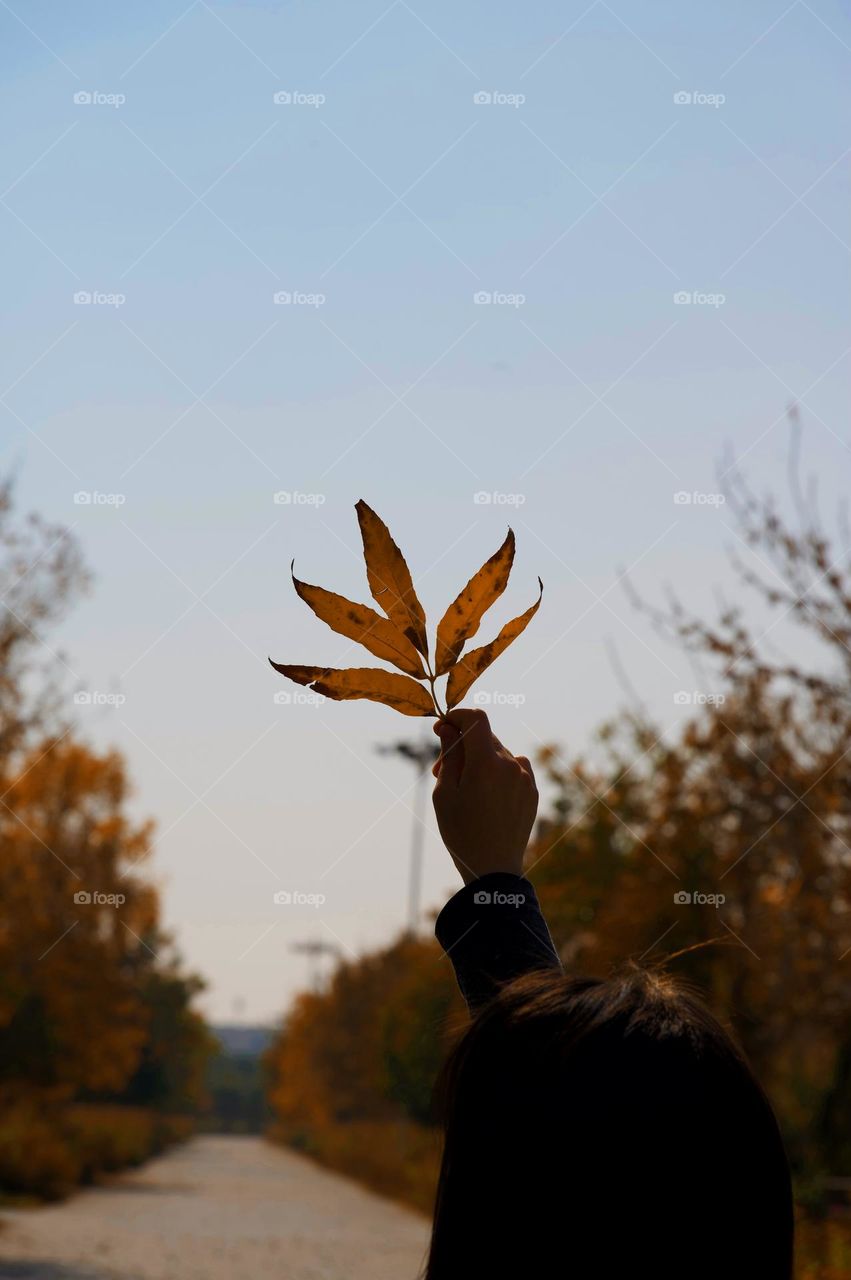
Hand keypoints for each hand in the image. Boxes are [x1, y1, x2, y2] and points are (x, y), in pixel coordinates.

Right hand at [431, 708, 537, 884]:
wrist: (493, 870)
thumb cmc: (461, 833)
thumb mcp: (445, 793)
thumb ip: (449, 755)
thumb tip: (450, 728)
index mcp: (487, 763)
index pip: (476, 719)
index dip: (457, 716)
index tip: (442, 727)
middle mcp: (511, 765)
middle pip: (485, 737)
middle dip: (463, 745)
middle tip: (442, 770)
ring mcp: (526, 778)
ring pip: (499, 753)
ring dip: (480, 759)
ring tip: (465, 787)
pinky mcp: (532, 791)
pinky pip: (513, 768)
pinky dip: (497, 771)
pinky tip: (485, 795)